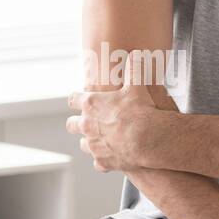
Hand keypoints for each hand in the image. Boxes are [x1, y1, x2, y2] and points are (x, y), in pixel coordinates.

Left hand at [65, 53, 159, 172]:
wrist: (146, 139)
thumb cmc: (140, 110)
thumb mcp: (138, 84)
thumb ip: (135, 69)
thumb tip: (136, 55)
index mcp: (90, 105)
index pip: (73, 99)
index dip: (77, 99)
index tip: (81, 99)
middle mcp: (86, 126)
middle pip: (72, 124)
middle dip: (77, 122)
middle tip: (87, 121)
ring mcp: (93, 146)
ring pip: (83, 144)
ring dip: (90, 141)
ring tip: (101, 139)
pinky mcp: (102, 162)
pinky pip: (98, 162)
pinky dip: (104, 159)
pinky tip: (113, 156)